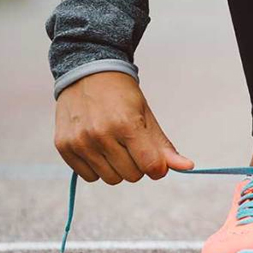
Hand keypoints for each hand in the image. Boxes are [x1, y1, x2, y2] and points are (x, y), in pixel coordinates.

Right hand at [54, 72, 193, 183]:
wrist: (87, 73)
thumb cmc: (123, 96)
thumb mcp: (147, 116)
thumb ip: (164, 146)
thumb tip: (188, 167)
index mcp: (126, 124)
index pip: (150, 166)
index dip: (157, 167)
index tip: (155, 159)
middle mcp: (100, 135)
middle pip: (132, 176)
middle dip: (138, 165)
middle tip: (132, 145)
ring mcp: (80, 142)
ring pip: (111, 179)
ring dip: (117, 168)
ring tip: (114, 145)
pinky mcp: (64, 146)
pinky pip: (89, 177)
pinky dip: (97, 168)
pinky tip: (97, 147)